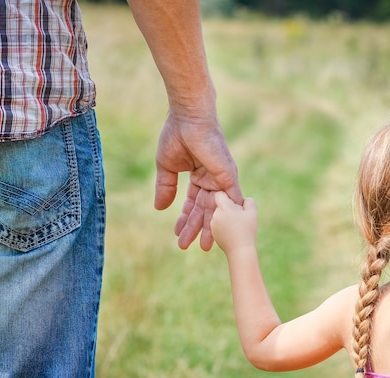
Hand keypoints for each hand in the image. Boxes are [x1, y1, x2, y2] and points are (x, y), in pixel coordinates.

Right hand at [155, 110, 242, 250]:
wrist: (187, 119)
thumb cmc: (177, 136)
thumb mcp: (167, 167)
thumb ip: (166, 188)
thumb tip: (159, 208)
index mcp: (199, 176)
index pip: (193, 203)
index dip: (185, 219)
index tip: (177, 235)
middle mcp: (213, 180)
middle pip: (204, 210)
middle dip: (195, 229)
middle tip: (187, 246)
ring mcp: (222, 178)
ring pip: (216, 209)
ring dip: (209, 228)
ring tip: (203, 246)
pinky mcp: (228, 176)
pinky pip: (229, 200)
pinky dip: (225, 215)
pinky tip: (220, 231)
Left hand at [211, 192, 256, 253]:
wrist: (240, 250)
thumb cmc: (247, 230)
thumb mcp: (252, 212)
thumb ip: (248, 201)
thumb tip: (243, 200)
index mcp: (223, 207)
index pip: (219, 195)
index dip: (227, 196)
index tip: (234, 202)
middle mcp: (215, 214)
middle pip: (220, 205)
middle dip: (228, 208)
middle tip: (239, 216)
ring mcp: (212, 224)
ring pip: (219, 215)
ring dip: (226, 217)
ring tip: (237, 225)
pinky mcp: (213, 233)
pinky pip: (218, 225)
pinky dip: (224, 226)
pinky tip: (233, 231)